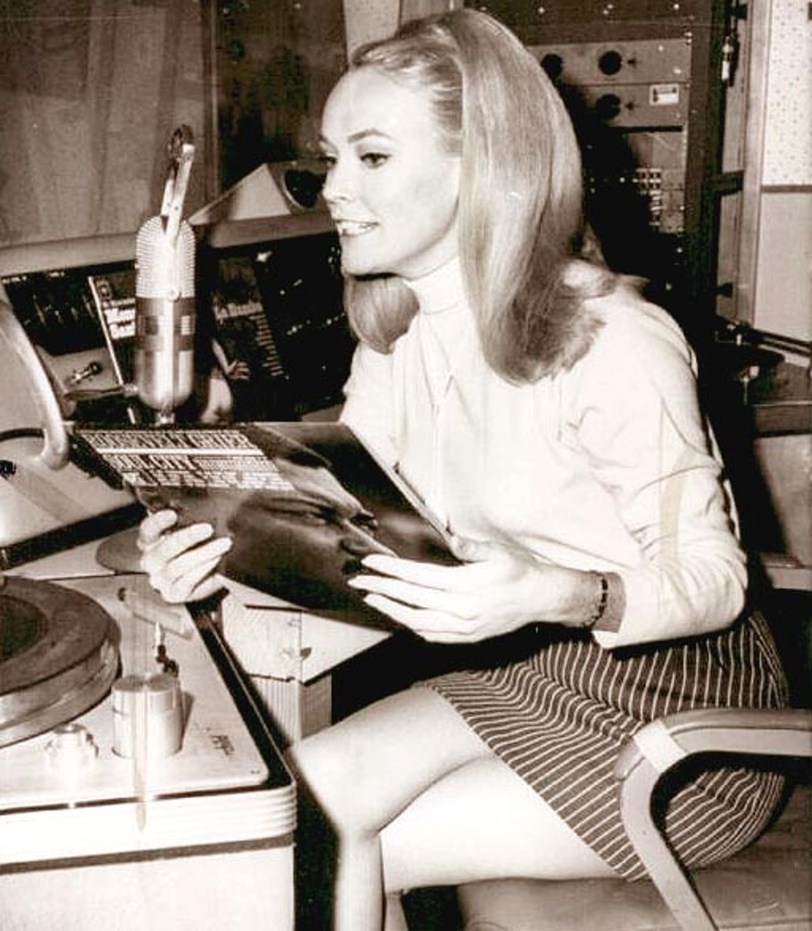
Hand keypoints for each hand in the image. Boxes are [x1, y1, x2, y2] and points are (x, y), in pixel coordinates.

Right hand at [137, 509, 232, 603]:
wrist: (209, 575)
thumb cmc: (198, 547)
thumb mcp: (192, 531)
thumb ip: (190, 521)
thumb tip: (206, 509)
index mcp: (150, 542)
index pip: (148, 531)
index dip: (158, 522)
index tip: (173, 514)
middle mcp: (151, 561)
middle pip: (162, 550)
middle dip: (186, 538)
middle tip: (208, 528)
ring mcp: (161, 580)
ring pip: (177, 567)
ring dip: (203, 553)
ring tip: (223, 544)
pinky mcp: (174, 594)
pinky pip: (187, 581)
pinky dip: (204, 569)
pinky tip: (217, 559)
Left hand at [347, 536, 582, 642]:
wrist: (542, 599)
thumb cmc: (520, 571)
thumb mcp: (498, 552)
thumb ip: (471, 548)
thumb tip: (452, 541)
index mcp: (466, 586)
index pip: (417, 578)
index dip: (391, 571)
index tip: (371, 563)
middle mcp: (462, 611)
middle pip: (411, 600)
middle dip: (382, 589)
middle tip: (359, 581)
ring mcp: (464, 628)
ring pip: (417, 623)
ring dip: (392, 611)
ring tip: (373, 599)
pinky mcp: (467, 638)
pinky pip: (432, 635)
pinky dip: (412, 626)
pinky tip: (401, 616)